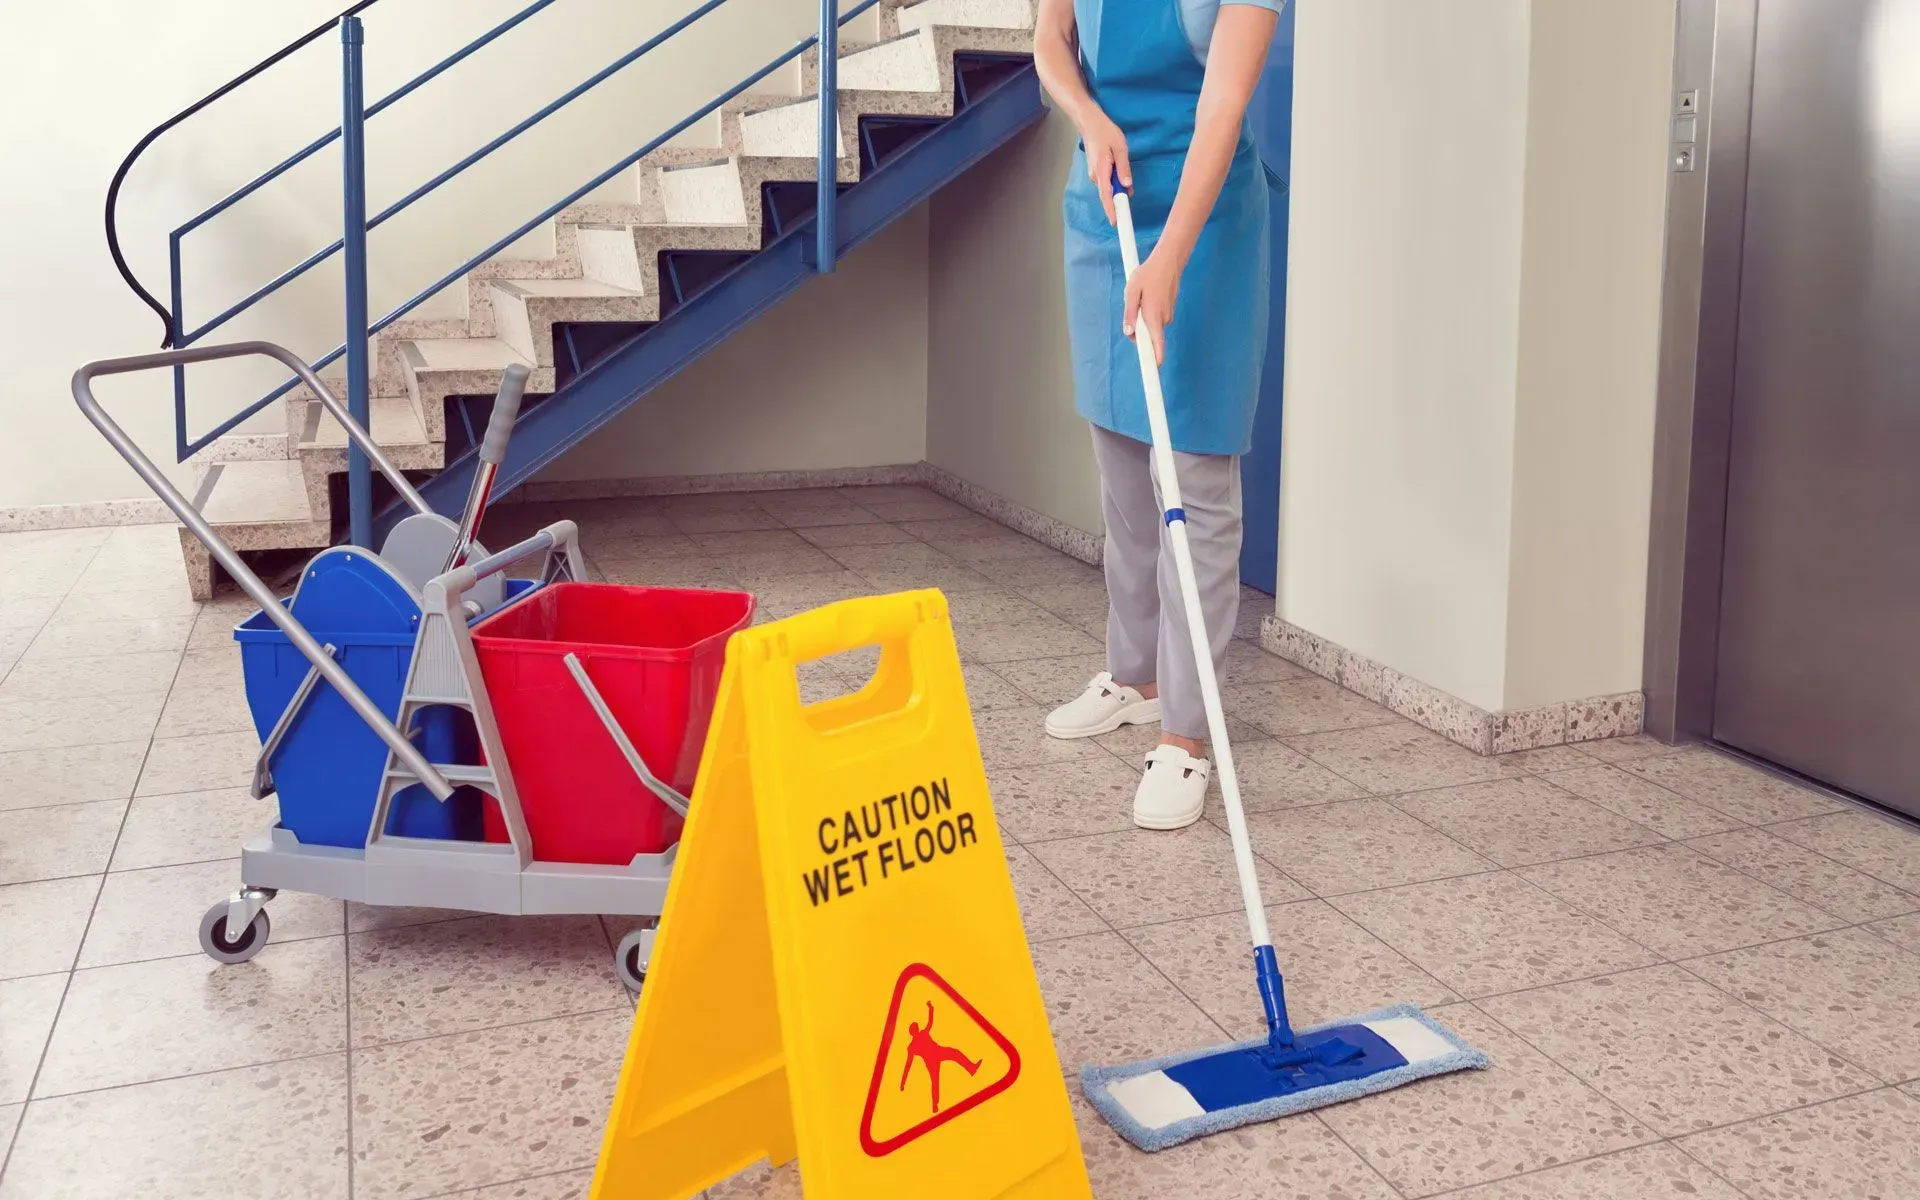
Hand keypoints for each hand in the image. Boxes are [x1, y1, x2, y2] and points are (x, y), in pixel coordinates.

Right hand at [1079, 111, 1131, 225]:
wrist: (1089, 123)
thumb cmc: (1105, 132)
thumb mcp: (1120, 148)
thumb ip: (1124, 168)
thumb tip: (1127, 185)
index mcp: (1101, 171)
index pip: (1106, 195)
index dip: (1111, 210)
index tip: (1116, 222)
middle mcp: (1095, 176)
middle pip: (1107, 195)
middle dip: (1119, 202)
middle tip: (1129, 209)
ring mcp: (1094, 175)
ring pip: (1108, 189)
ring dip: (1118, 191)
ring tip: (1128, 186)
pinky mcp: (1096, 172)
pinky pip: (1107, 183)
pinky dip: (1115, 185)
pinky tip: (1122, 179)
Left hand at [1123, 250, 1181, 365]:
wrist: (1168, 261)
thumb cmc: (1148, 275)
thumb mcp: (1132, 292)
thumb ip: (1129, 314)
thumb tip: (1128, 332)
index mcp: (1153, 317)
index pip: (1157, 345)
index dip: (1155, 360)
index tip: (1153, 371)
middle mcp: (1162, 319)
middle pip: (1149, 337)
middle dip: (1138, 331)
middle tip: (1132, 309)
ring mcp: (1167, 315)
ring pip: (1151, 326)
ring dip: (1143, 318)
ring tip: (1141, 297)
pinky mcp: (1168, 311)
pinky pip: (1156, 319)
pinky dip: (1149, 313)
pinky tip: (1148, 296)